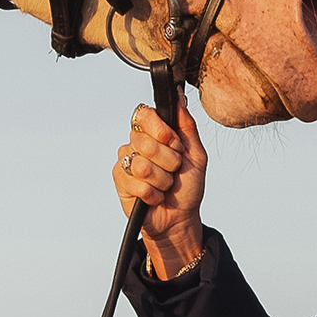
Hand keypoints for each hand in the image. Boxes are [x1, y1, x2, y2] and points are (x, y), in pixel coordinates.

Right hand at [112, 94, 207, 278]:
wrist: (180, 217)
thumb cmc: (188, 187)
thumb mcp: (196, 153)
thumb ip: (187, 125)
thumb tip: (179, 98)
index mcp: (154, 132)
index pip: (145, 114)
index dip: (160, 130)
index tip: (174, 144)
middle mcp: (137, 143)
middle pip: (146, 141)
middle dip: (168, 160)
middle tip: (174, 170)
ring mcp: (127, 162)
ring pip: (143, 165)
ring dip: (162, 180)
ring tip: (165, 185)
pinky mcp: (120, 181)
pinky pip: (137, 184)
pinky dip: (153, 194)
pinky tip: (156, 197)